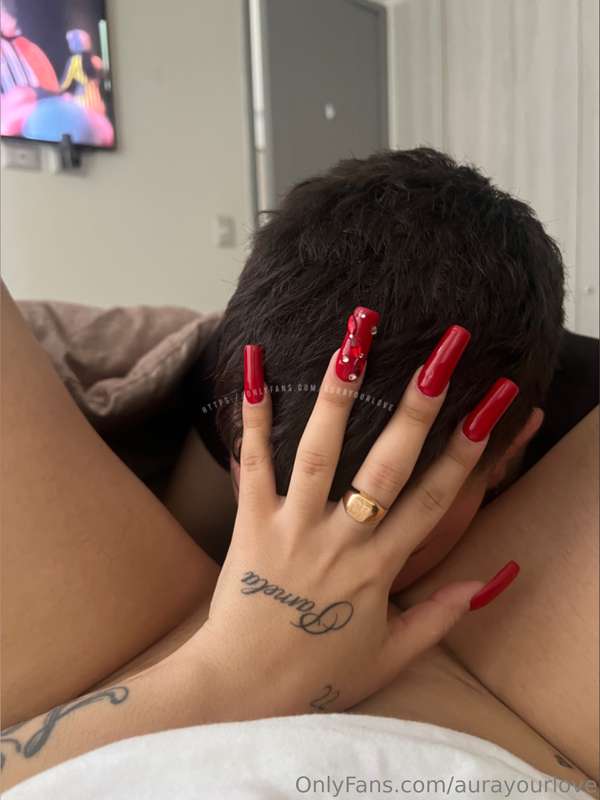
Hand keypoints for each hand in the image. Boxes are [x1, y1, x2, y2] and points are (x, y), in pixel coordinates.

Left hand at [197, 315, 518, 718]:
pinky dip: (254, 417)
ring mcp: (294, 526)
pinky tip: (255, 366)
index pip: (435, 499)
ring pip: (320, 452)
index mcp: (380, 569)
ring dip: (338, 394)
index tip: (492, 405)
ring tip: (355, 340)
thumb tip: (486, 583)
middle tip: (441, 353)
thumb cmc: (316, 677)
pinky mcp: (250, 522)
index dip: (468, 450)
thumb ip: (439, 617)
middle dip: (419, 406)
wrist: (241, 692)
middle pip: (387, 465)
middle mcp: (342, 540)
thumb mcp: (389, 655)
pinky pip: (254, 464)